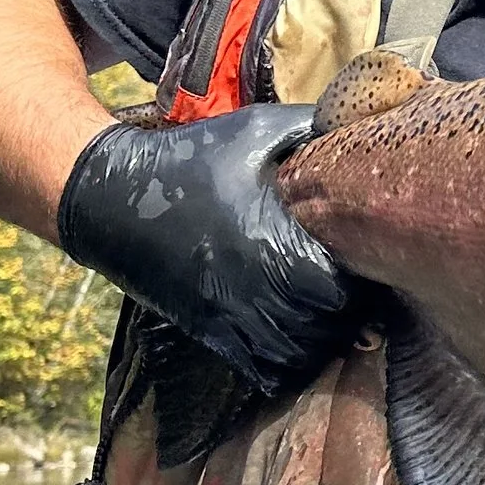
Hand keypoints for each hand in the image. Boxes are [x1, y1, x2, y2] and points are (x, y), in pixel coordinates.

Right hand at [57, 105, 360, 400]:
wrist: (114, 197)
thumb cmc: (192, 157)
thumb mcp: (254, 130)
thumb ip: (310, 126)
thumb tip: (361, 114)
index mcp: (275, 244)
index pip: (346, 288)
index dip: (366, 279)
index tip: (370, 258)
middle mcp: (256, 290)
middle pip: (331, 328)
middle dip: (352, 312)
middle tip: (359, 288)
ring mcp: (232, 316)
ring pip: (301, 356)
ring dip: (325, 341)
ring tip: (333, 313)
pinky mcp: (212, 332)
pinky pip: (266, 371)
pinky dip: (291, 363)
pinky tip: (299, 335)